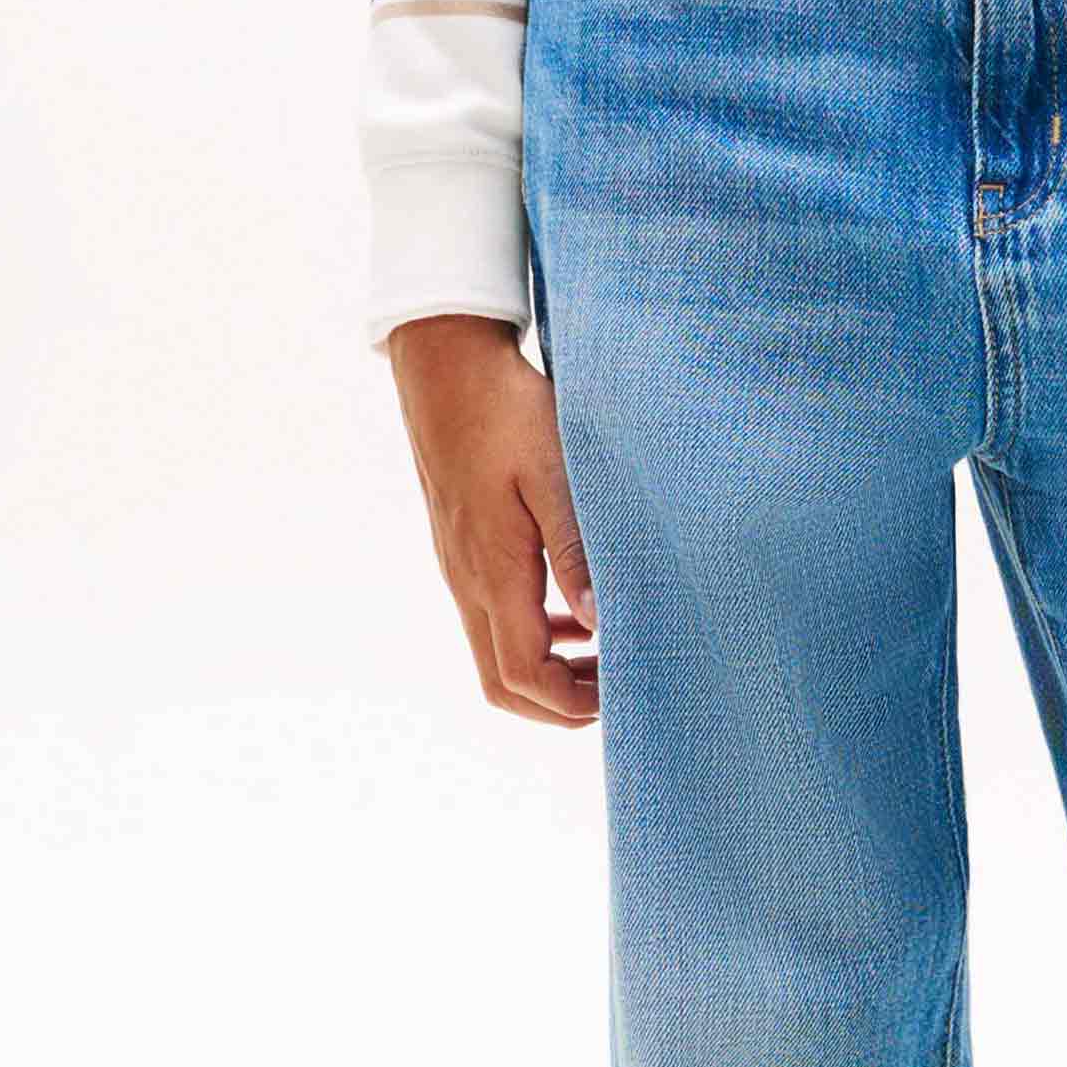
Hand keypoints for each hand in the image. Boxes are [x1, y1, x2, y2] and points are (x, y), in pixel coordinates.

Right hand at [389, 314, 597, 727]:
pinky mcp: (461, 550)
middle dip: (559, 705)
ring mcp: (459, 569)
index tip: (622, 691)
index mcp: (493, 571)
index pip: (524, 675)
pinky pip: (493, 621)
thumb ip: (576, 553)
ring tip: (604, 655)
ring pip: (495, 657)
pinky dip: (533, 637)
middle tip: (617, 689)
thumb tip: (597, 622)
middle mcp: (468, 581)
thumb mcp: (555, 474)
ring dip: (548, 673)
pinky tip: (571, 611)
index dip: (572, 703)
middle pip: (502, 686)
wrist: (444, 361)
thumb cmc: (506, 409)